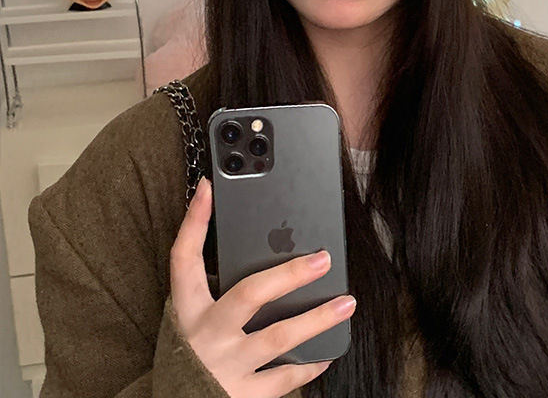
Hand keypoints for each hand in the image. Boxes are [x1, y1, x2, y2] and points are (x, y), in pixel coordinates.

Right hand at [170, 177, 355, 397]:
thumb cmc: (189, 356)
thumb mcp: (190, 318)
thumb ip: (211, 284)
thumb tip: (240, 235)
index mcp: (188, 311)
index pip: (184, 259)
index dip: (194, 221)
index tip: (209, 187)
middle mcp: (206, 336)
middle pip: (249, 294)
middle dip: (289, 274)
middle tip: (323, 258)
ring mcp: (225, 367)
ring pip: (278, 337)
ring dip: (317, 318)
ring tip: (347, 302)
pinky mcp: (242, 397)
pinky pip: (284, 379)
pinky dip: (309, 365)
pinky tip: (328, 352)